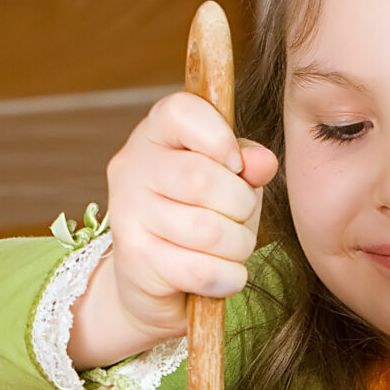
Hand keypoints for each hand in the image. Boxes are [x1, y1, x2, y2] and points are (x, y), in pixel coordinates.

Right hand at [78, 92, 278, 365]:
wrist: (155, 278)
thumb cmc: (200, 213)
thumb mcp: (231, 179)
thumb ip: (249, 163)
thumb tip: (263, 162)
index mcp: (156, 132)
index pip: (181, 110)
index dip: (219, 137)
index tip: (236, 165)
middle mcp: (132, 166)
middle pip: (202, 178)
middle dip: (241, 205)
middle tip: (240, 216)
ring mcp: (127, 213)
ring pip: (207, 230)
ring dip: (238, 245)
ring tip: (232, 246)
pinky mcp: (133, 260)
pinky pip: (201, 270)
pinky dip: (228, 277)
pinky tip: (224, 274)